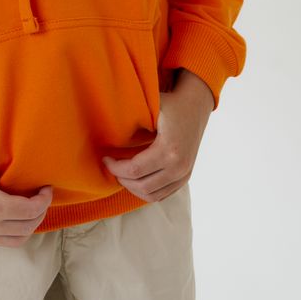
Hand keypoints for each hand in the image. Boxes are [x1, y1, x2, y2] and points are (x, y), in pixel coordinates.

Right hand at [0, 142, 52, 247]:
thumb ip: (6, 154)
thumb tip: (28, 150)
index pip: (31, 210)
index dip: (44, 199)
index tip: (45, 187)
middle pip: (28, 227)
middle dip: (40, 212)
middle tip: (41, 197)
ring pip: (17, 240)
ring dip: (29, 225)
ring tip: (31, 208)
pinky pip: (2, 242)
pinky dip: (14, 232)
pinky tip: (15, 217)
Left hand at [101, 70, 213, 202]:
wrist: (195, 107)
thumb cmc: (170, 104)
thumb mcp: (152, 104)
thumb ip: (132, 112)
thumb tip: (106, 116)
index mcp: (170, 149)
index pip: (135, 169)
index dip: (115, 167)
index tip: (105, 158)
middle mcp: (179, 166)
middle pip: (142, 185)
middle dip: (121, 178)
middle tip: (111, 165)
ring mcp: (184, 174)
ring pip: (151, 195)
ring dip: (131, 187)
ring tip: (120, 172)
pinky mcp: (185, 178)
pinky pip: (162, 195)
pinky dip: (145, 190)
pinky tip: (134, 178)